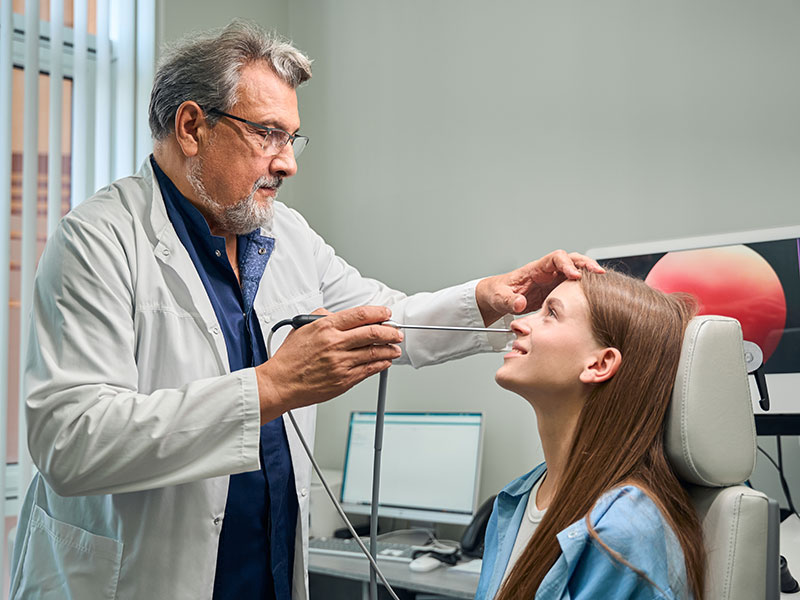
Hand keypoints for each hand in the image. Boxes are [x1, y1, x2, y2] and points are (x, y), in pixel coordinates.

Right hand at [255, 306, 402, 421]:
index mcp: (325, 327)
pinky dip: (381, 364)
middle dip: (390, 331)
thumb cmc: (289, 358)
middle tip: (396, 331)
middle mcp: (335, 343)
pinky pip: (369, 370)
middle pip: (373, 332)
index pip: (360, 314)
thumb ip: (322, 317)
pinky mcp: (344, 380)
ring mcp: (341, 363)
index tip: (385, 313)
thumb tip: (340, 314)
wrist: (280, 383)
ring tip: (395, 347)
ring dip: (389, 348)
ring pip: (374, 352)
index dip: (378, 312)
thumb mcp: (302, 328)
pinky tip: (385, 361)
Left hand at [475, 250, 604, 324]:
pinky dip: (586, 288)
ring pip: (576, 272)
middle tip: (599, 273)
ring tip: (605, 284)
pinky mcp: (556, 292)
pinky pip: (575, 286)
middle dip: (586, 264)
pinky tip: (596, 296)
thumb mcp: (499, 298)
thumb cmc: (496, 293)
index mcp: (534, 269)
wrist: (496, 299)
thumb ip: (509, 301)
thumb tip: (520, 303)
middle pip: (571, 260)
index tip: (574, 275)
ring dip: (589, 275)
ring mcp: (553, 281)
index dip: (566, 264)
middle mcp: (547, 272)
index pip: (555, 258)